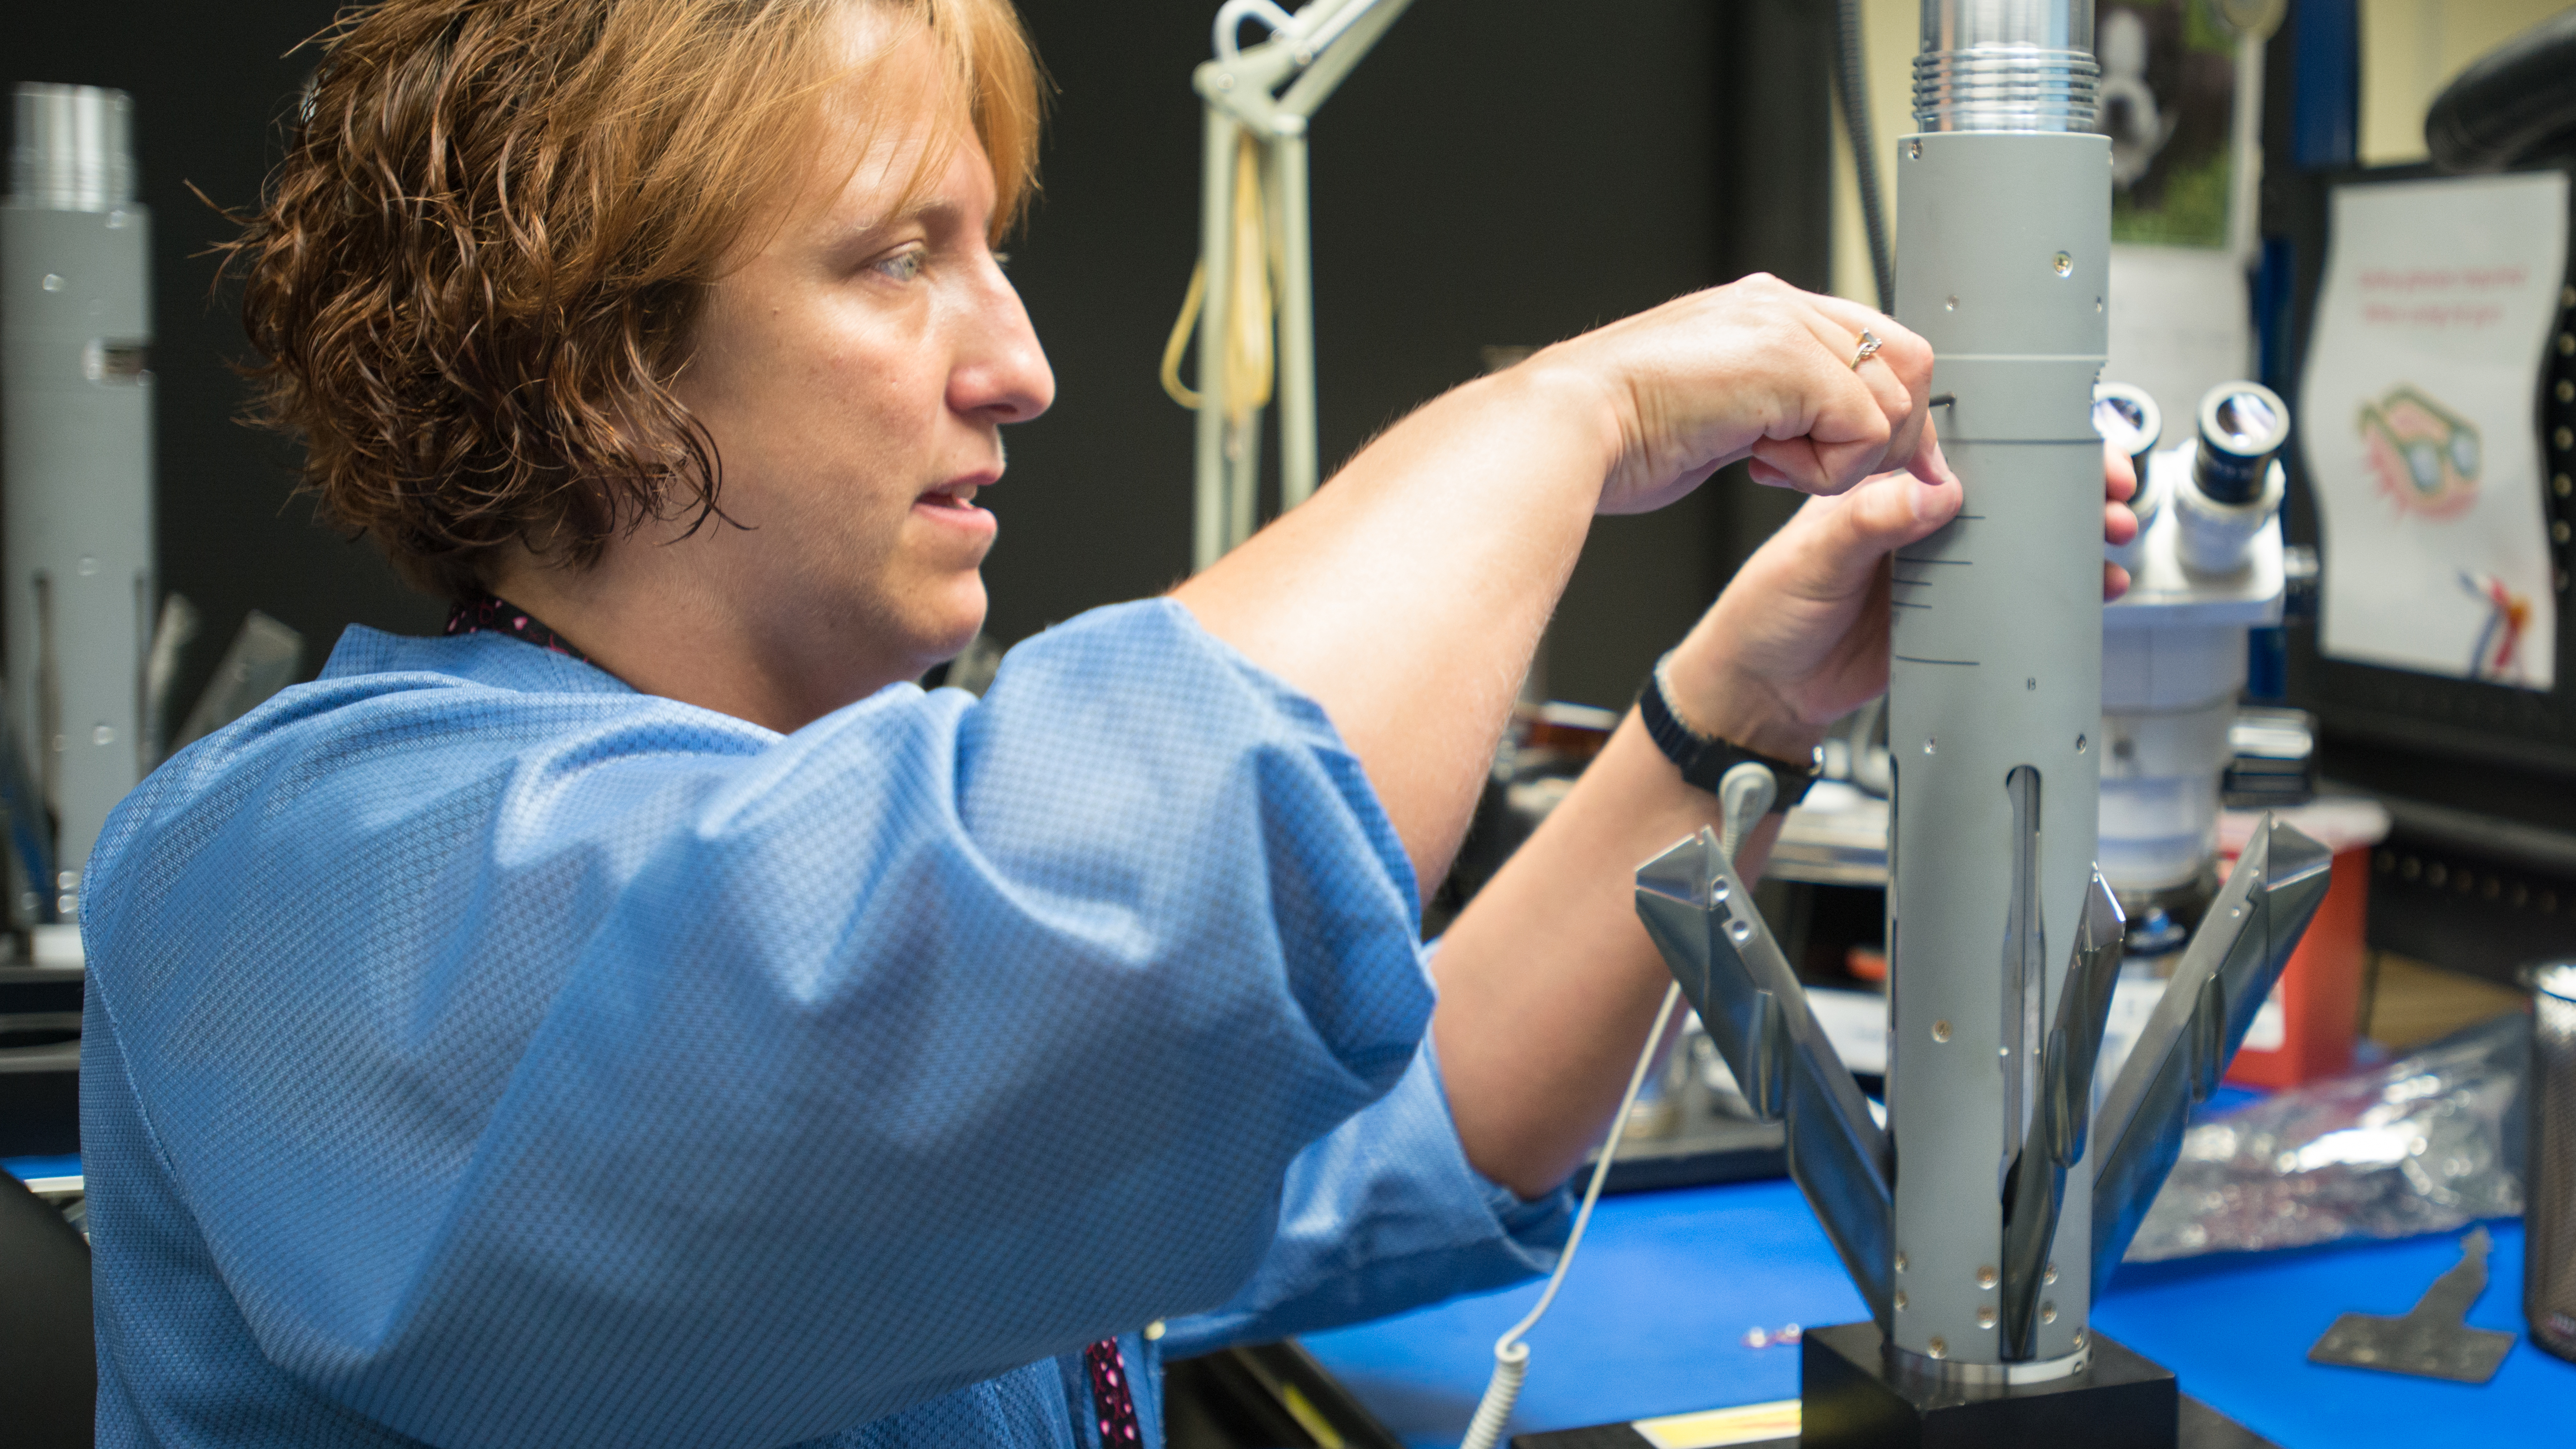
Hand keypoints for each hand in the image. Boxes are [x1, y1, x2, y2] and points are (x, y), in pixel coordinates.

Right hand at [1527, 273, 1936, 514]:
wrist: (1568, 428)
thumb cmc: (1616, 435)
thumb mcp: (1715, 414)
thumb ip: (1772, 410)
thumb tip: (1817, 438)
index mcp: (1761, 311)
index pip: (1872, 344)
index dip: (1884, 410)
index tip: (1858, 464)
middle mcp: (1780, 306)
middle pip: (1905, 362)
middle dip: (1884, 436)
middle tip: (1819, 472)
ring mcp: (1787, 326)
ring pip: (1892, 400)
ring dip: (1844, 458)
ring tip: (1772, 466)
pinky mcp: (1791, 364)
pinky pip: (1866, 429)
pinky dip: (1826, 470)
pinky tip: (1761, 466)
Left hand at [1661, 439, 2140, 759]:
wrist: (1762, 691)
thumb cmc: (1767, 613)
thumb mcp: (1812, 558)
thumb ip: (1869, 522)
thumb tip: (1931, 492)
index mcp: (1885, 486)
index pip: (1963, 444)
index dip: (2022, 438)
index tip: (2069, 443)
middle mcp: (1919, 519)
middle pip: (2011, 488)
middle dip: (2070, 485)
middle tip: (2110, 492)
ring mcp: (1941, 568)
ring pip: (2022, 540)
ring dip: (2073, 537)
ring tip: (2111, 537)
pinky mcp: (1953, 616)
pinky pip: (2016, 596)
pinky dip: (2058, 592)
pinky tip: (2092, 591)